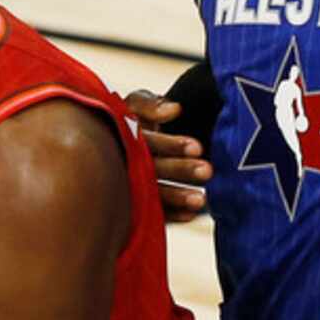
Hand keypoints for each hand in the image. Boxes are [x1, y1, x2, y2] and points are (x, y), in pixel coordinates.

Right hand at [125, 88, 210, 223]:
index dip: (172, 144)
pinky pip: (153, 213)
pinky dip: (171, 214)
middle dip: (180, 169)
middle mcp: (126, 161)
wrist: (113, 143)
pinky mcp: (137, 204)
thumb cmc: (130, 120)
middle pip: (153, 167)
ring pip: (153, 192)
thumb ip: (150, 104)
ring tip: (201, 200)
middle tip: (207, 171)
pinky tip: (190, 216)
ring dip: (177, 196)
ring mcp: (130, 185)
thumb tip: (175, 109)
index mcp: (125, 135)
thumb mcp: (134, 106)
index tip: (197, 148)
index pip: (150, 140)